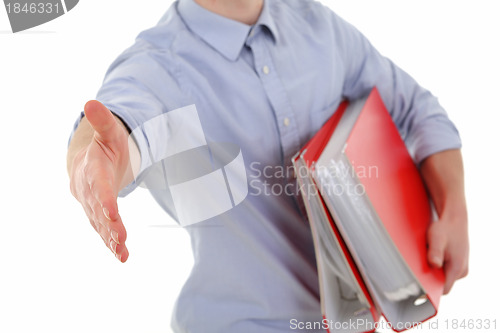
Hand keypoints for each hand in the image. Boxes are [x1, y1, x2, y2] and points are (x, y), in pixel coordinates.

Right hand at [69, 101, 130, 261]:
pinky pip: (103, 229)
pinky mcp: (97, 214)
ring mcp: (91, 204)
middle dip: (109, 223)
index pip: (98, 184)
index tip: (112, 211)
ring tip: (122, 251)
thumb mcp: (109, 131)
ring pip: (100, 223)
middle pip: (98, 208)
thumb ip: (103, 121)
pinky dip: (111, 243)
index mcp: (92, 168)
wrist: (90, 161)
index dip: (104, 198)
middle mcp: (88, 189)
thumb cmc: (105, 144)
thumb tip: (91, 102)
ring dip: (110, 238)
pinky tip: (122, 256)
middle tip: (121, 236)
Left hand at [420, 149, 468, 294]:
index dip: (430, 290)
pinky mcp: (457, 262)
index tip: (416, 286)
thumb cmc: (444, 227)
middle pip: (442, 284)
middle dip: (430, 279)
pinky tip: (428, 255)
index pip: (443, 290)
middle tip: (416, 268)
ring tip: (423, 258)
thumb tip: (434, 264)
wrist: (454, 216)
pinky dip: (436, 265)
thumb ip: (434, 252)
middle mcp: (462, 270)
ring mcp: (461, 266)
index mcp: (457, 268)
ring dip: (433, 271)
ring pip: (443, 276)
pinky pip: (444, 269)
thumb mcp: (436, 238)